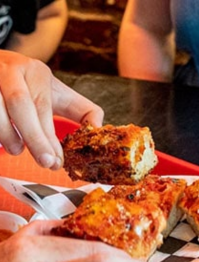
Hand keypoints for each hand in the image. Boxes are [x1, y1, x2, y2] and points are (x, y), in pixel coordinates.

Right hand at [0, 50, 103, 169]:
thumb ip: (81, 111)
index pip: (43, 106)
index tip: (56, 161)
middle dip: (34, 139)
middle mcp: (10, 70)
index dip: (49, 137)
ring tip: (18, 150)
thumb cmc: (30, 88)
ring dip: (7, 137)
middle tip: (45, 163)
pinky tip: (3, 140)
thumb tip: (98, 128)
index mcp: (35, 71)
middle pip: (20, 105)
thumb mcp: (58, 94)